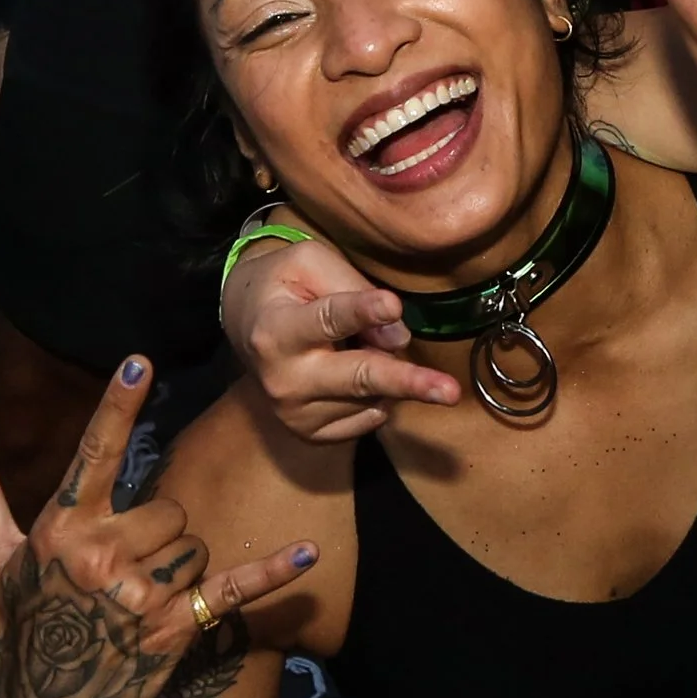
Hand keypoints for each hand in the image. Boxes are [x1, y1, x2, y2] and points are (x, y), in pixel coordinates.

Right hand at [0, 360, 316, 697]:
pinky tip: (308, 553)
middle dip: (156, 533)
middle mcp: (101, 555)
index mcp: (62, 529)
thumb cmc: (20, 634)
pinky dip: (271, 573)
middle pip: (166, 507)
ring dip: (181, 567)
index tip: (140, 362)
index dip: (117, 404)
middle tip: (123, 574)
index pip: (94, 453)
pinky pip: (232, 588)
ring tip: (141, 602)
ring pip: (193, 544)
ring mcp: (140, 594)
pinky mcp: (175, 629)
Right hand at [222, 233, 459, 444]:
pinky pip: (368, 416)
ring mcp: (297, 414)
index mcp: (275, 331)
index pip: (327, 319)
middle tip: (449, 392)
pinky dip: (377, 394)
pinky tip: (353, 370)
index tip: (392, 305)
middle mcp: (284, 380)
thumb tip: (397, 338)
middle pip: (358, 378)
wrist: (246, 326)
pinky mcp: (313, 434)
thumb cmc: (284, 285)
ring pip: (372, 395)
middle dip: (406, 382)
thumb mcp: (309, 263)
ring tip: (357, 344)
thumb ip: (352, 289)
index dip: (361, 311)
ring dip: (386, 370)